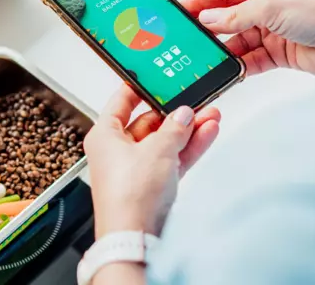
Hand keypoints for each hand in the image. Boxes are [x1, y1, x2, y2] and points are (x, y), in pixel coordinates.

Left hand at [84, 85, 220, 237]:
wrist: (135, 237)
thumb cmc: (128, 196)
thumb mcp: (156, 150)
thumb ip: (173, 128)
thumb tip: (183, 114)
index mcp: (104, 136)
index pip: (120, 102)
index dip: (138, 88)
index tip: (154, 77)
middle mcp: (116, 151)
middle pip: (148, 123)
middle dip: (175, 113)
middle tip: (194, 100)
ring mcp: (136, 169)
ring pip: (165, 142)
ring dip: (188, 129)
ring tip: (210, 113)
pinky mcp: (152, 186)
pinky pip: (173, 159)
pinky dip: (189, 147)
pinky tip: (208, 132)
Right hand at [182, 0, 314, 75]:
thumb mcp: (271, 5)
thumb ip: (235, 15)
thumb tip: (206, 19)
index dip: (200, 0)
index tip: (178, 11)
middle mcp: (267, 2)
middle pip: (227, 16)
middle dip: (208, 28)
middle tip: (185, 39)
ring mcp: (273, 28)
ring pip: (237, 40)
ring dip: (223, 50)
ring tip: (203, 59)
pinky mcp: (280, 52)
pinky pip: (251, 59)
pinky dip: (239, 66)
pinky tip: (226, 71)